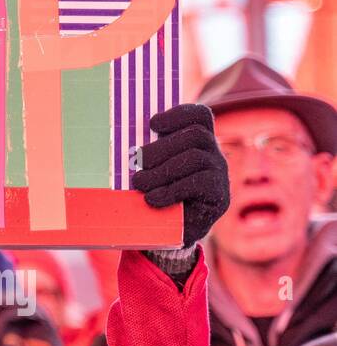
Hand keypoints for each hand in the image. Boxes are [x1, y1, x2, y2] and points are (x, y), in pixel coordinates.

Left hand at [132, 103, 230, 249]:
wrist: (171, 231)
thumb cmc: (156, 193)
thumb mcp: (150, 169)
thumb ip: (146, 154)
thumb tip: (126, 146)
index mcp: (197, 141)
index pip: (200, 116)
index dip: (179, 114)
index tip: (153, 123)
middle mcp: (213, 153)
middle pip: (196, 135)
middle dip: (162, 147)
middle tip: (138, 161)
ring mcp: (220, 173)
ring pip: (196, 157)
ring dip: (162, 170)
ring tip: (140, 183)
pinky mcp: (220, 195)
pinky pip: (199, 183)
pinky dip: (171, 190)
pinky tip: (153, 199)